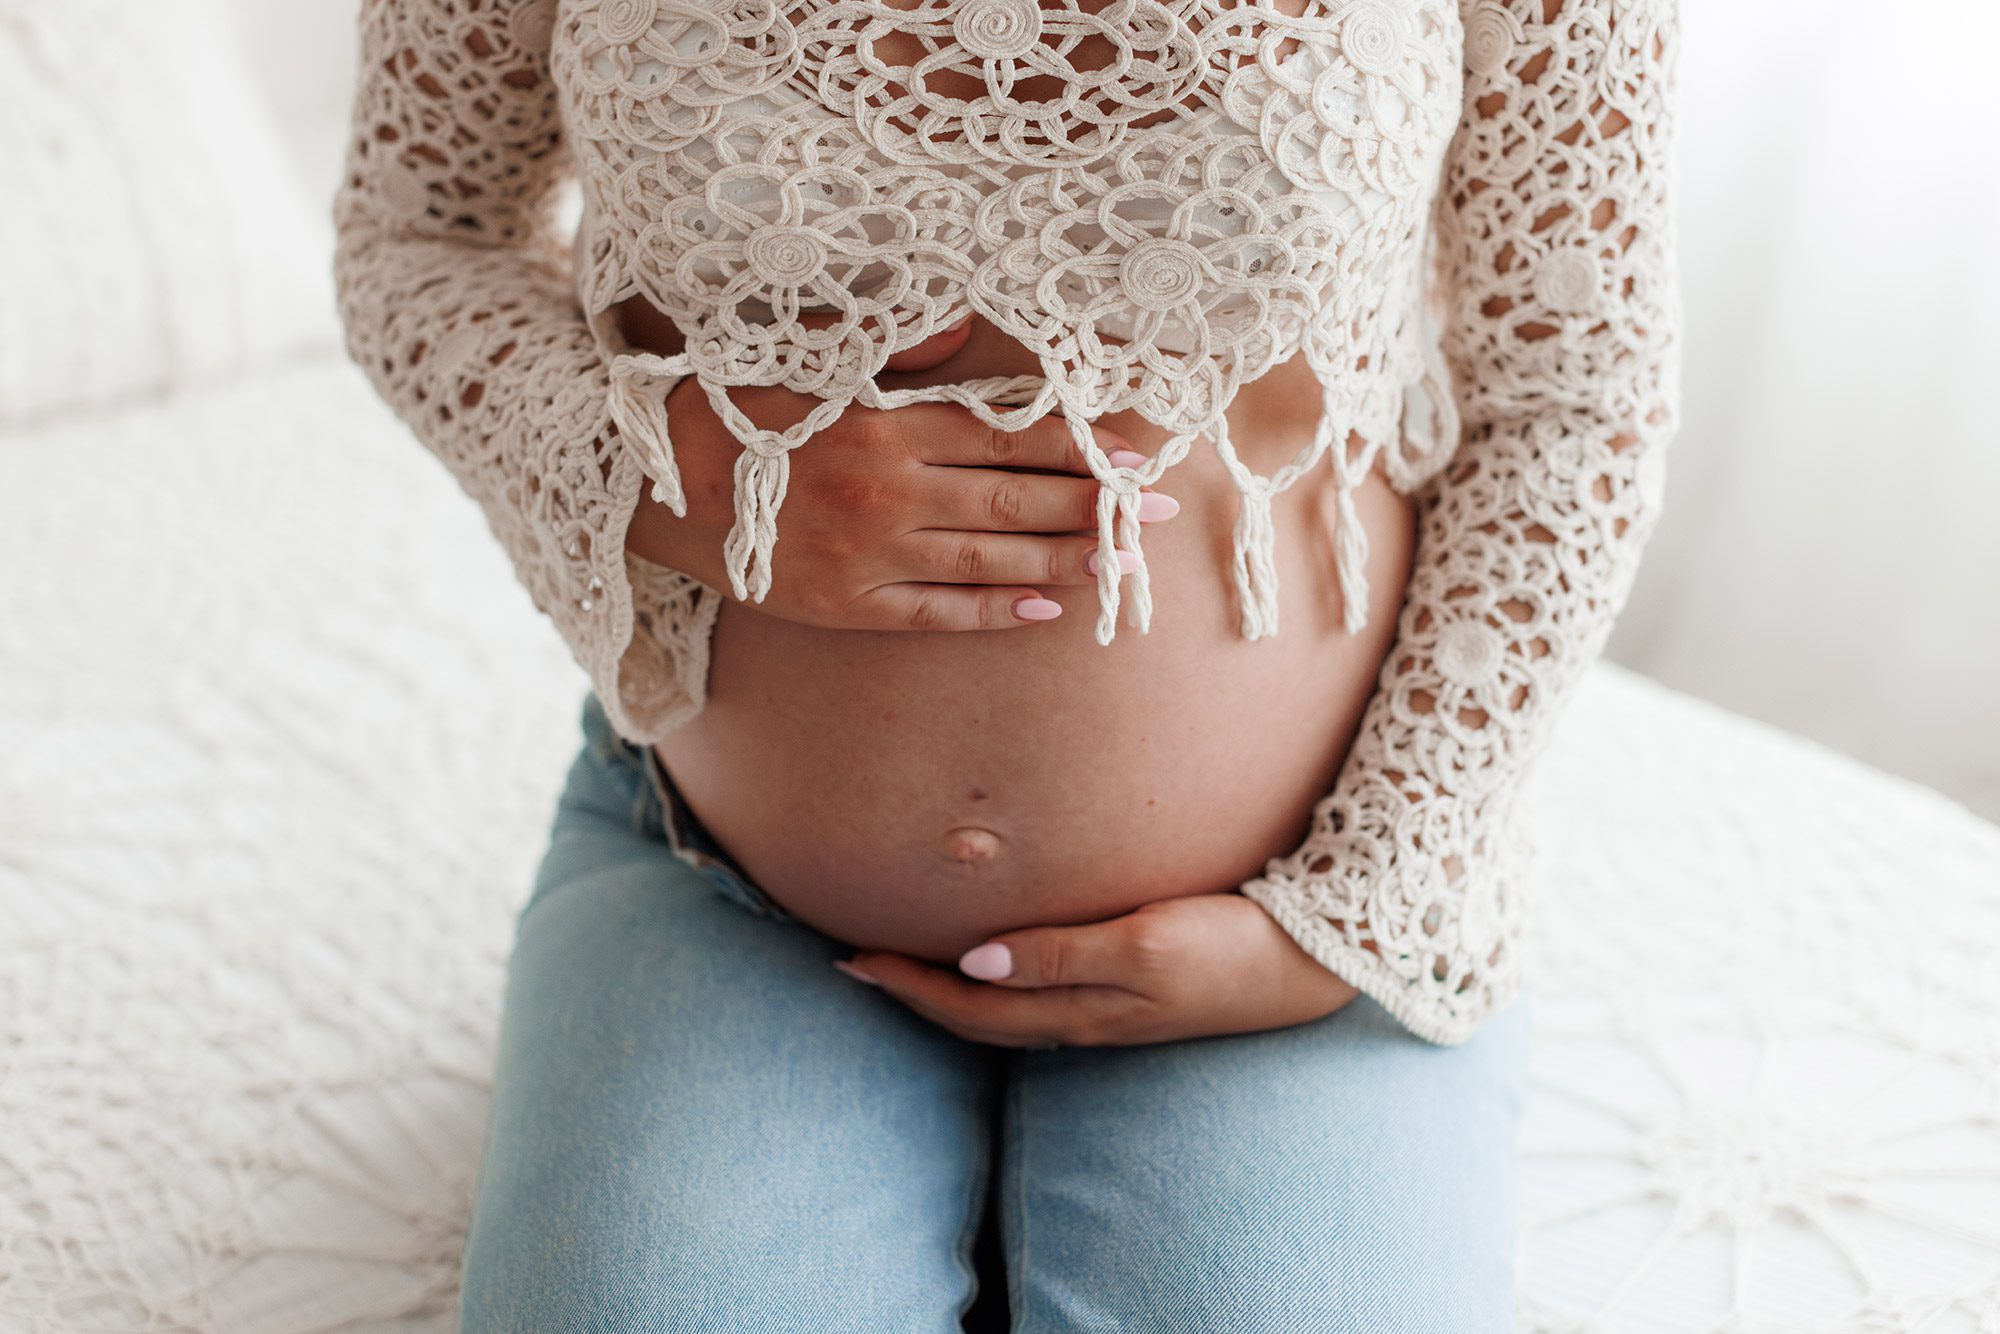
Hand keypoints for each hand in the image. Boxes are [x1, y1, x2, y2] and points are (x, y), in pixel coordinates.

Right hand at [624, 318, 1178, 630]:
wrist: (645, 481)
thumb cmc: (732, 408)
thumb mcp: (809, 358)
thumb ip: (895, 349)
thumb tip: (965, 325)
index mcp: (884, 422)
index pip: (1007, 437)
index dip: (1078, 449)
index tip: (1135, 459)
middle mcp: (887, 491)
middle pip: (1015, 502)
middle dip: (1097, 510)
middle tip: (1159, 519)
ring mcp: (867, 556)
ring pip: (989, 561)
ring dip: (1064, 564)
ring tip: (1121, 567)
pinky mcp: (844, 607)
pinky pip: (936, 614)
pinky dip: (994, 612)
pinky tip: (1044, 609)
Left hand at [832, 892, 1361, 1047]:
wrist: (1317, 962)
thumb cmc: (1234, 946)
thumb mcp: (1146, 945)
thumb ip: (1062, 954)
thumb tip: (974, 962)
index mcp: (1081, 1011)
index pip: (970, 1006)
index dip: (908, 985)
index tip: (855, 958)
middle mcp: (1087, 1017)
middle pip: (979, 1015)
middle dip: (916, 992)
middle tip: (859, 962)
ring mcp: (1113, 1009)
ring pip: (1009, 1009)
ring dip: (953, 990)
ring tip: (912, 962)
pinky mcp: (1137, 989)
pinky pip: (1044, 993)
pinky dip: (1002, 980)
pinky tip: (1000, 954)